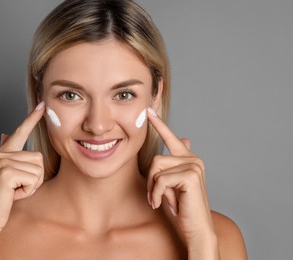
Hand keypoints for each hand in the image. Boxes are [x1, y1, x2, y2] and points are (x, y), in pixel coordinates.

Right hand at [0, 102, 45, 234]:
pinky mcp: (6, 172)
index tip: (42, 104)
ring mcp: (3, 161)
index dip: (32, 118)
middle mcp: (2, 154)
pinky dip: (28, 191)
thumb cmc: (2, 198)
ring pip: (38, 168)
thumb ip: (10, 155)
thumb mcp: (8, 174)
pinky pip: (33, 179)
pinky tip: (13, 194)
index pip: (21, 131)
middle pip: (39, 157)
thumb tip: (6, 134)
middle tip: (18, 188)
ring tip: (15, 191)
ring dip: (32, 185)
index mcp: (3, 152)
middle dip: (35, 177)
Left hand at [146, 108, 215, 250]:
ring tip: (160, 200)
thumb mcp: (172, 184)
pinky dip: (156, 193)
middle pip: (155, 159)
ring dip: (152, 188)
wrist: (195, 229)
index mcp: (189, 159)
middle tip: (154, 197)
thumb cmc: (182, 208)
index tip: (148, 111)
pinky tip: (162, 203)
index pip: (171, 139)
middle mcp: (193, 159)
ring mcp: (193, 166)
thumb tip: (186, 138)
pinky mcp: (190, 175)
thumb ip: (173, 164)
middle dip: (150, 180)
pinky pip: (160, 179)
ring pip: (156, 168)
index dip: (159, 125)